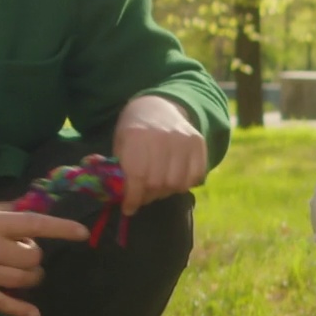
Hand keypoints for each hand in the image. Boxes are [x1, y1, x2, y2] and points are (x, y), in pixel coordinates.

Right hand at [0, 199, 89, 315]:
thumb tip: (29, 206)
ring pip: (23, 279)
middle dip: (36, 256)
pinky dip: (22, 310)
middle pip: (32, 257)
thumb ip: (2, 210)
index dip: (62, 229)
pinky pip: (2, 303)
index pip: (35, 224)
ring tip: (27, 273)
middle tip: (26, 254)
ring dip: (32, 277)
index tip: (82, 233)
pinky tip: (34, 314)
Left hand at [113, 95, 206, 215]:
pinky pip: (195, 176)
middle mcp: (163, 136)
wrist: (157, 107)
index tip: (128, 208)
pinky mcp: (198, 143)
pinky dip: (185, 184)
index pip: (137, 176)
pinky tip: (174, 180)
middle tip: (143, 197)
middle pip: (158, 182)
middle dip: (148, 196)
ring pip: (177, 183)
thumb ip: (119, 170)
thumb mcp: (120, 146)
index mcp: (137, 135)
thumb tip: (117, 195)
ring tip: (158, 188)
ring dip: (166, 192)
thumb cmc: (134, 132)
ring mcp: (183, 139)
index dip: (132, 197)